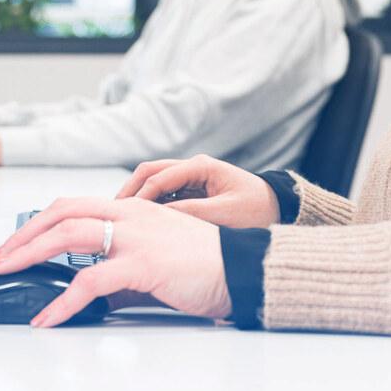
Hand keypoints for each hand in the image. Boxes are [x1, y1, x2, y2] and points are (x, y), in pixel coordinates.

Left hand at [0, 196, 230, 326]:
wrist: (242, 268)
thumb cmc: (206, 263)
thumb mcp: (156, 255)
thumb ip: (122, 266)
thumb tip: (91, 289)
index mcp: (133, 208)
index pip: (74, 204)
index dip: (40, 221)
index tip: (17, 241)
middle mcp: (130, 213)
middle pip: (62, 212)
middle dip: (23, 235)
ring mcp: (135, 235)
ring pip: (68, 235)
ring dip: (29, 254)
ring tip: (7, 274)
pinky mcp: (142, 263)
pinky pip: (90, 280)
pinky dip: (62, 301)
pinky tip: (48, 317)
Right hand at [115, 154, 280, 228]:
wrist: (279, 212)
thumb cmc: (258, 211)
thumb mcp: (226, 214)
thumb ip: (192, 213)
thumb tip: (159, 217)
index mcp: (202, 167)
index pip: (159, 176)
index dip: (139, 195)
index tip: (124, 213)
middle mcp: (193, 168)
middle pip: (150, 173)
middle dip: (130, 191)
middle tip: (111, 212)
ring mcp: (191, 180)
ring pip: (154, 184)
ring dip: (137, 199)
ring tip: (120, 219)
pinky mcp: (191, 193)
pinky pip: (163, 196)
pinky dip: (149, 207)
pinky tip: (139, 224)